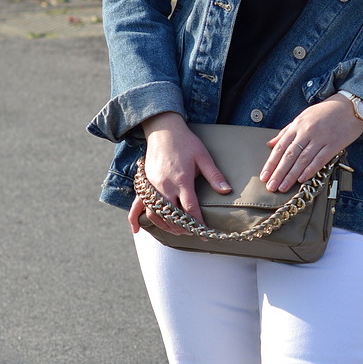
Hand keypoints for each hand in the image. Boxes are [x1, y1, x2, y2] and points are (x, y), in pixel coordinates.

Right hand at [129, 112, 230, 234]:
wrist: (163, 129)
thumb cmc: (185, 142)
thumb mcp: (203, 156)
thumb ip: (214, 175)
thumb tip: (227, 191)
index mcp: (182, 180)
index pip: (190, 209)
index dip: (198, 224)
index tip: (205, 234)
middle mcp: (165, 186)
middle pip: (172, 215)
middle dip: (183, 228)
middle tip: (193, 233)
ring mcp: (152, 186)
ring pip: (155, 214)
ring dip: (165, 226)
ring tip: (177, 231)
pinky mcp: (144, 184)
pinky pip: (137, 204)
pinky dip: (135, 218)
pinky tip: (138, 230)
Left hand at [260, 95, 362, 192]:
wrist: (350, 105)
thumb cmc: (325, 111)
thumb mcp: (303, 117)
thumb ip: (286, 131)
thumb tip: (270, 144)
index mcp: (297, 125)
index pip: (280, 147)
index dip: (271, 163)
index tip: (264, 176)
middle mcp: (307, 132)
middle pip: (289, 155)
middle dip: (279, 173)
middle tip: (271, 186)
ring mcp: (321, 138)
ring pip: (303, 160)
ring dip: (292, 175)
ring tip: (283, 187)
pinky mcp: (334, 144)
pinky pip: (320, 159)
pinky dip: (310, 170)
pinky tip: (302, 179)